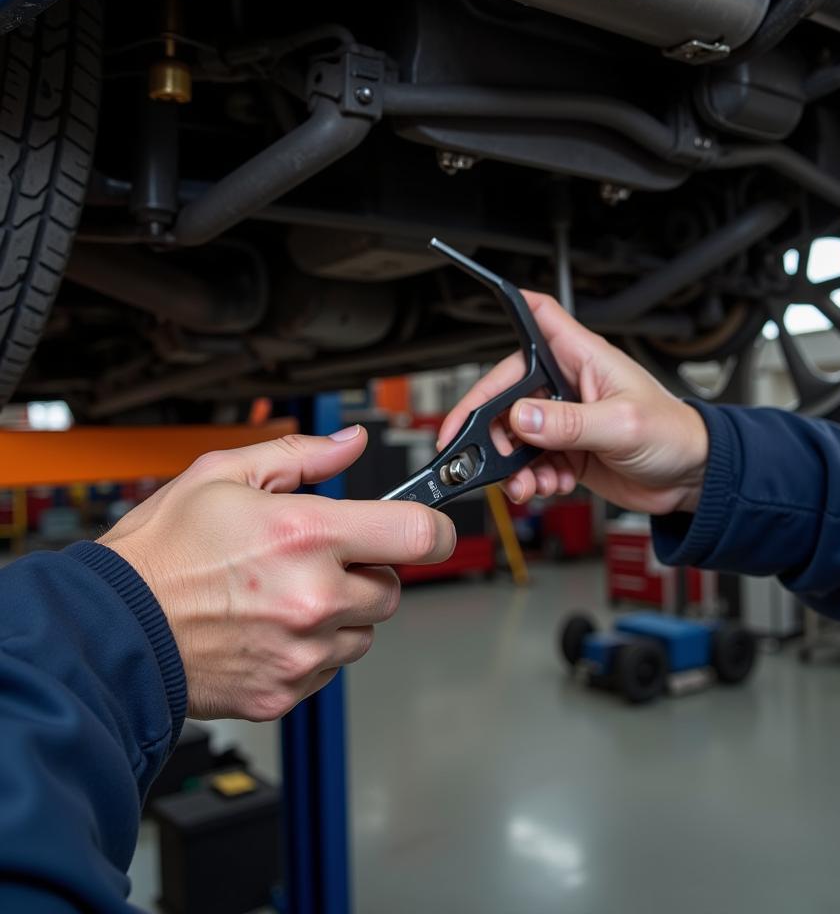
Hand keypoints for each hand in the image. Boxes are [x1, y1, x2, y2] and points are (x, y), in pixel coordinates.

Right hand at [98, 427, 454, 720]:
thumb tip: (349, 444)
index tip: (428, 528)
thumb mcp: (223, 474)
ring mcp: (302, 651)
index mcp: (306, 536)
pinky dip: (313, 649)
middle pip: (392, 589)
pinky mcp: (286, 691)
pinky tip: (270, 628)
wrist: (110, 630)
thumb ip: (301, 456)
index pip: (418, 535)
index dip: (433, 528)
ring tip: (285, 596)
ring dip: (341, 613)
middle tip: (316, 560)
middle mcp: (314, 598)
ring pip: (363, 632)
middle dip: (366, 571)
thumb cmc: (160, 554)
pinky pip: (330, 668)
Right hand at [438, 292, 709, 514]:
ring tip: (526, 483)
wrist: (692, 480)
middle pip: (507, 390)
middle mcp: (568, 385)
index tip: (481, 311)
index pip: (539, 319)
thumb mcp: (622, 425)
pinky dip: (531, 479)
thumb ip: (568, 423)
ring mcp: (564, 420)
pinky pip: (531, 463)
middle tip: (478, 451)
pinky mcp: (566, 451)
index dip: (511, 306)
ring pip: (514, 434)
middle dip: (489, 424)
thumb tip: (521, 417)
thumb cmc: (675, 435)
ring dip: (511, 463)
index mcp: (584, 359)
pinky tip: (547, 486)